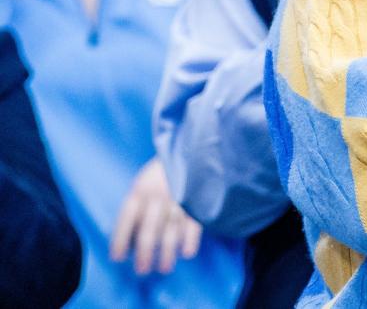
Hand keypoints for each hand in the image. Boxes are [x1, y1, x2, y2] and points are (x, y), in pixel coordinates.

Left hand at [109, 158, 202, 275]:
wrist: (192, 146)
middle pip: (150, 228)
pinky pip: (194, 221)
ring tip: (164, 269)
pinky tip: (187, 253)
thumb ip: (137, 206)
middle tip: (141, 271)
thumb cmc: (161, 172)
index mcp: (140, 190)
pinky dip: (191, 238)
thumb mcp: (143, 181)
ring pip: (172, 228)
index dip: (121, 239)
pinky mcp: (197, 199)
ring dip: (168, 250)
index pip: (127, 218)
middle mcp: (158, 196)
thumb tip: (130, 239)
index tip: (117, 258)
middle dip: (145, 252)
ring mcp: (179, 197)